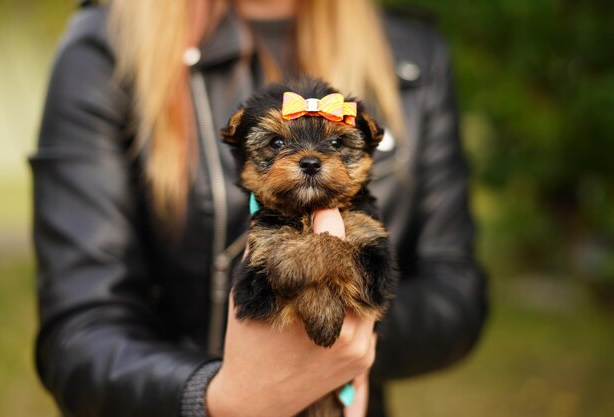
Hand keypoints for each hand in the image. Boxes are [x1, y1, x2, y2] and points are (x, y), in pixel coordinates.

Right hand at [206, 207, 374, 416]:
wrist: (256, 400)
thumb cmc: (246, 344)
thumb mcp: (247, 297)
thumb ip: (260, 255)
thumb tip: (265, 215)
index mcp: (308, 309)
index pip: (330, 256)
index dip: (331, 227)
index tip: (328, 209)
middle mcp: (342, 329)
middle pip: (355, 274)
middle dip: (344, 250)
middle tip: (332, 228)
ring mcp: (358, 346)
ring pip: (365, 295)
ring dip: (352, 277)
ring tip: (334, 262)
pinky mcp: (364, 359)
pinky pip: (367, 318)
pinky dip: (355, 303)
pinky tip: (338, 294)